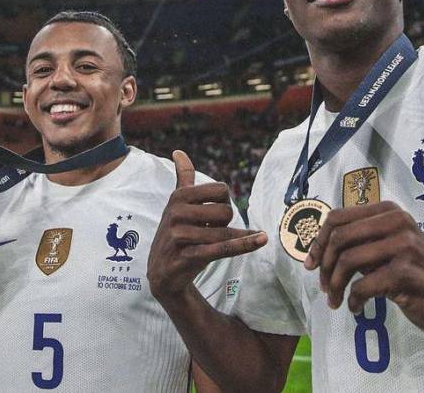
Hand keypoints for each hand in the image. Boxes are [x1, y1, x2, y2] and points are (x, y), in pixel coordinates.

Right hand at [147, 150, 266, 301]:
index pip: (221, 190)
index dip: (224, 203)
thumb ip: (183, 177)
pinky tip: (260, 239)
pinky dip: (244, 244)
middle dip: (225, 224)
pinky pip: (222, 248)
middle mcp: (176, 212)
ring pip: (225, 232)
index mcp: (179, 196)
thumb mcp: (177, 204)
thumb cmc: (176, 233)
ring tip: (212, 245)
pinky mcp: (187, 256)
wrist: (162, 272)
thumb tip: (178, 151)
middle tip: (210, 233)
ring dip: (229, 240)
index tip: (212, 214)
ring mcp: (179, 235)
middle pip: (225, 211)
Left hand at [304, 201, 423, 338]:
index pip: (338, 217)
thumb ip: (359, 242)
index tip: (311, 264)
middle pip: (340, 237)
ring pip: (348, 260)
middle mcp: (397, 222)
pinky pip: (363, 286)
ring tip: (336, 300)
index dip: (318, 241)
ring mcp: (404, 246)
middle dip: (324, 265)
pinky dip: (354, 300)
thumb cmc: (415, 273)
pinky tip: (357, 308)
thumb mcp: (386, 248)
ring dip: (335, 286)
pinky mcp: (406, 273)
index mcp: (389, 211)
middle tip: (324, 286)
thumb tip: (318, 248)